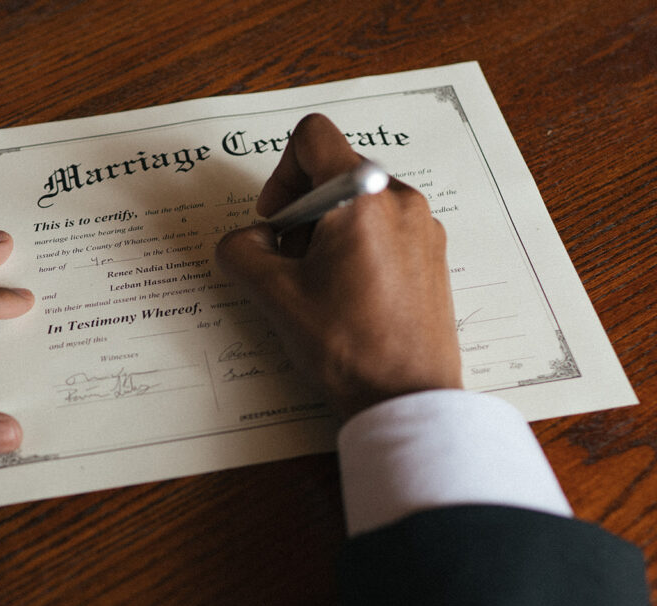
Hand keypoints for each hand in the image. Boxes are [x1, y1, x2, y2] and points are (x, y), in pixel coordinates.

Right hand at [216, 114, 461, 419]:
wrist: (406, 397)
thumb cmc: (347, 347)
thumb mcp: (274, 295)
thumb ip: (243, 251)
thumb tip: (245, 241)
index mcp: (361, 197)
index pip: (312, 137)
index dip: (280, 173)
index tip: (276, 219)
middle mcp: (400, 200)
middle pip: (335, 172)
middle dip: (302, 211)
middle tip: (291, 263)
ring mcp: (422, 228)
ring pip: (360, 202)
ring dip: (328, 232)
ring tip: (321, 286)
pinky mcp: (432, 255)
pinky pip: (385, 228)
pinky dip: (357, 247)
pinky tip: (349, 296)